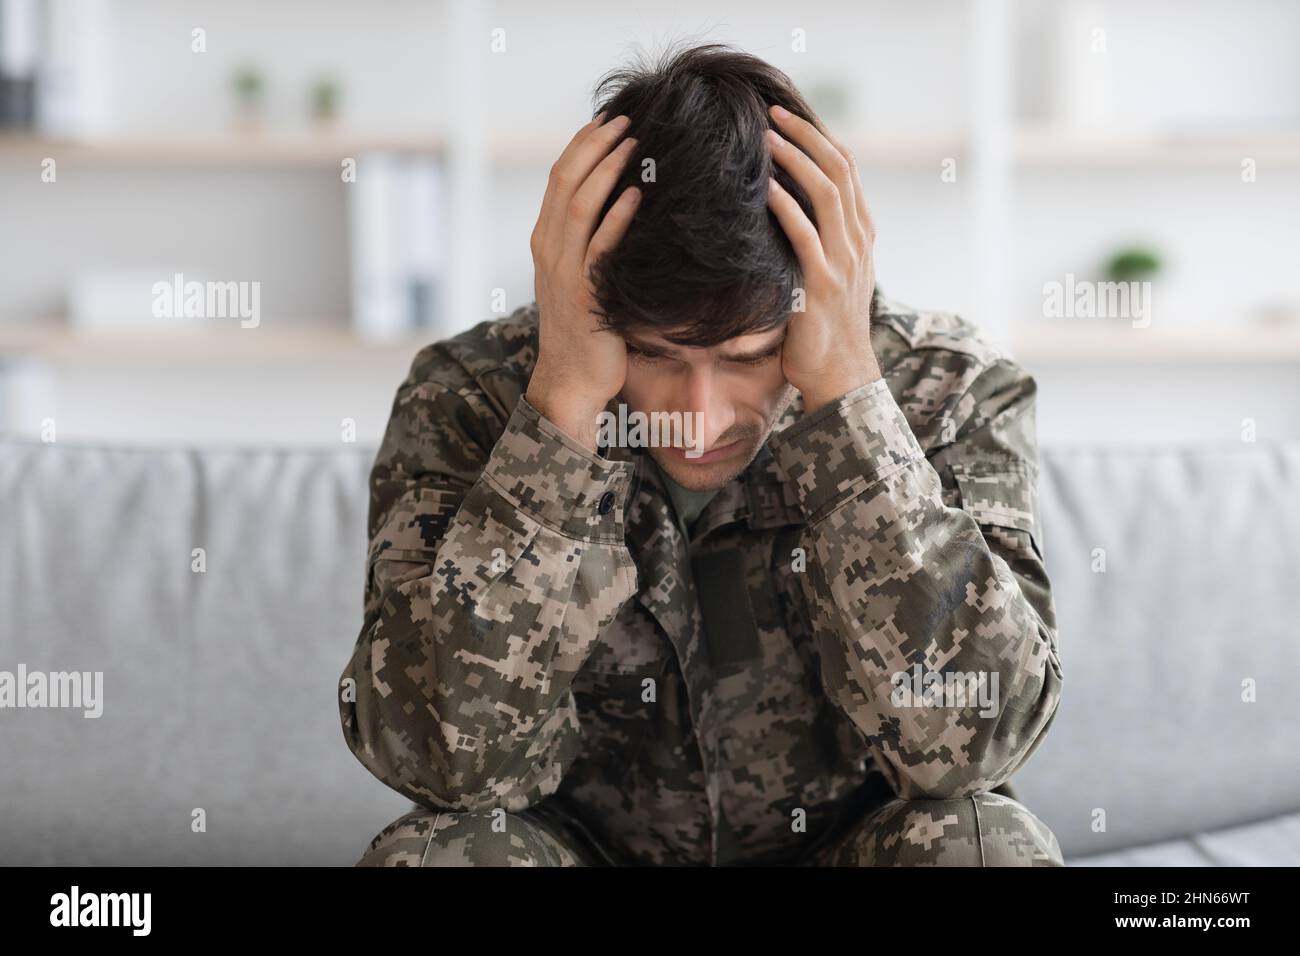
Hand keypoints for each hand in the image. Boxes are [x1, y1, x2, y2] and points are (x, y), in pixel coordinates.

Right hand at [526, 112, 640, 449]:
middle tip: (625, 119)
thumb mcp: (578, 277)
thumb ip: (588, 242)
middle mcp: (549, 251)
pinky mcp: (587, 295)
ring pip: (580, 206)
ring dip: (607, 169)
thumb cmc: (585, 329)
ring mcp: (565, 272)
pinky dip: (619, 217)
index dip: (582, 145)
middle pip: (566, 181)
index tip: (608, 120)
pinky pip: (601, 247)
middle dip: (595, 145)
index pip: (559, 178)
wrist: (571, 380)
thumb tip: (621, 204)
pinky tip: (638, 194)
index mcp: (545, 241)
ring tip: (634, 143)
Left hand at [765, 105, 881, 412]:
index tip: (792, 116)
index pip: (847, 172)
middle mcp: (858, 242)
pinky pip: (806, 236)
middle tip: (774, 112)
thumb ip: (818, 244)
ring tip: (768, 137)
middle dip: (807, 136)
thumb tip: (785, 213)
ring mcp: (844, 262)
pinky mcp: (823, 285)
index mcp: (861, 236)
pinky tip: (766, 188)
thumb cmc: (824, 329)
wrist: (840, 376)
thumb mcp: (829, 277)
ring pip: (827, 194)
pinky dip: (787, 208)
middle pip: (840, 171)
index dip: (821, 138)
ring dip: (796, 160)